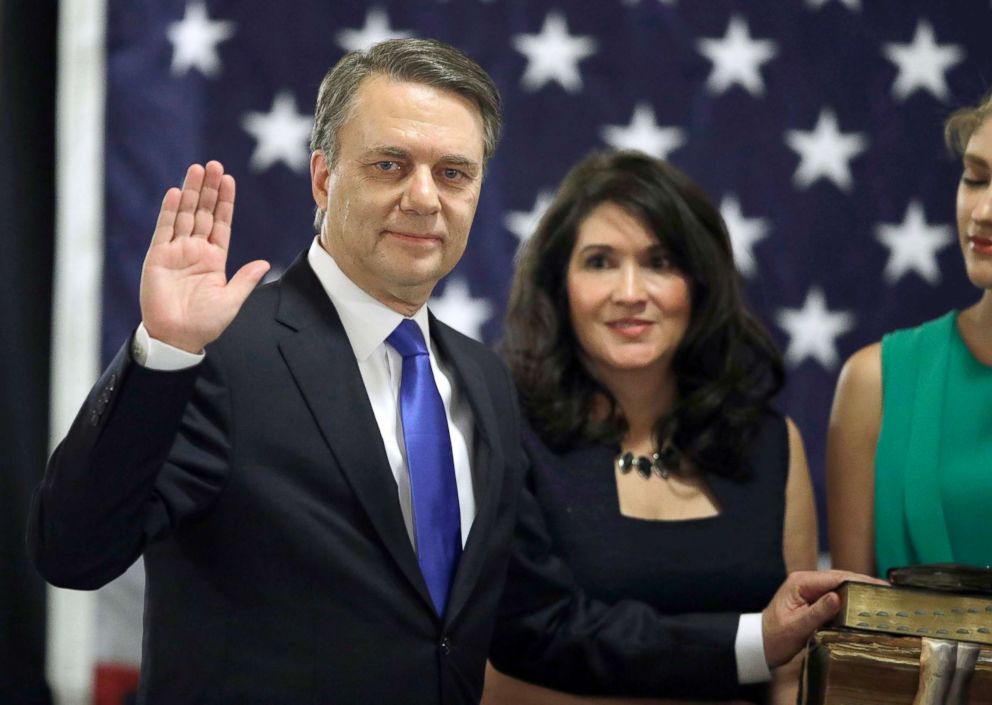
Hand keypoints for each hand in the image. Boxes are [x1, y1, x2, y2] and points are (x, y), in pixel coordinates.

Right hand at [139, 161, 269, 351]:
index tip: (229, 180)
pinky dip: (169, 211)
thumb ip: (245, 279)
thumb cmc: (205, 323)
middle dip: (209, 189)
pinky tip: (175, 193)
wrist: (177, 337)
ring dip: (190, 192)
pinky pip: (164, 230)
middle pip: (203, 212)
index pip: (221, 223)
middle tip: (214, 165)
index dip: (224, 202)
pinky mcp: (158, 257)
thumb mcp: (232, 300)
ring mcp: (176, 252)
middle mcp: (195, 251)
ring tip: (197, 169)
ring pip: (185, 215)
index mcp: (215, 259)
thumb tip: (265, 263)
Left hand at [761, 569, 885, 666]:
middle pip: (840, 578)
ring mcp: (809, 590)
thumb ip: (817, 612)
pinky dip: (850, 599)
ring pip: (839, 586)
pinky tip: (864, 605)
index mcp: (800, 582)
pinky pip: (835, 596)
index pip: (835, 577)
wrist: (761, 644)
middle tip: (889, 593)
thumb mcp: (797, 627)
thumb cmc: (775, 637)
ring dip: (859, 591)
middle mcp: (805, 582)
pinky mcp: (812, 600)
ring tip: (882, 598)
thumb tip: (837, 597)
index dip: (859, 580)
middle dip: (864, 584)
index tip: (881, 587)